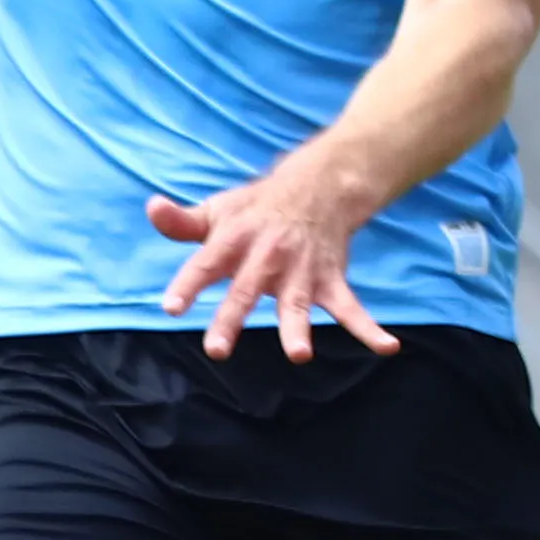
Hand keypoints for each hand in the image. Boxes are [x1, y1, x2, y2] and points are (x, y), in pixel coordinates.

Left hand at [150, 148, 399, 361]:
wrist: (319, 185)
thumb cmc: (258, 207)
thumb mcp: (218, 210)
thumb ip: (183, 221)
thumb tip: (152, 208)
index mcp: (233, 240)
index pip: (205, 264)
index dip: (188, 285)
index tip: (171, 307)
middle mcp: (266, 257)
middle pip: (246, 291)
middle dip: (232, 319)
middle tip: (217, 349)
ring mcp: (300, 272)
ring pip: (297, 305)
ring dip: (297, 329)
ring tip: (300, 354)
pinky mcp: (330, 281)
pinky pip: (351, 308)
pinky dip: (369, 329)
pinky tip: (388, 347)